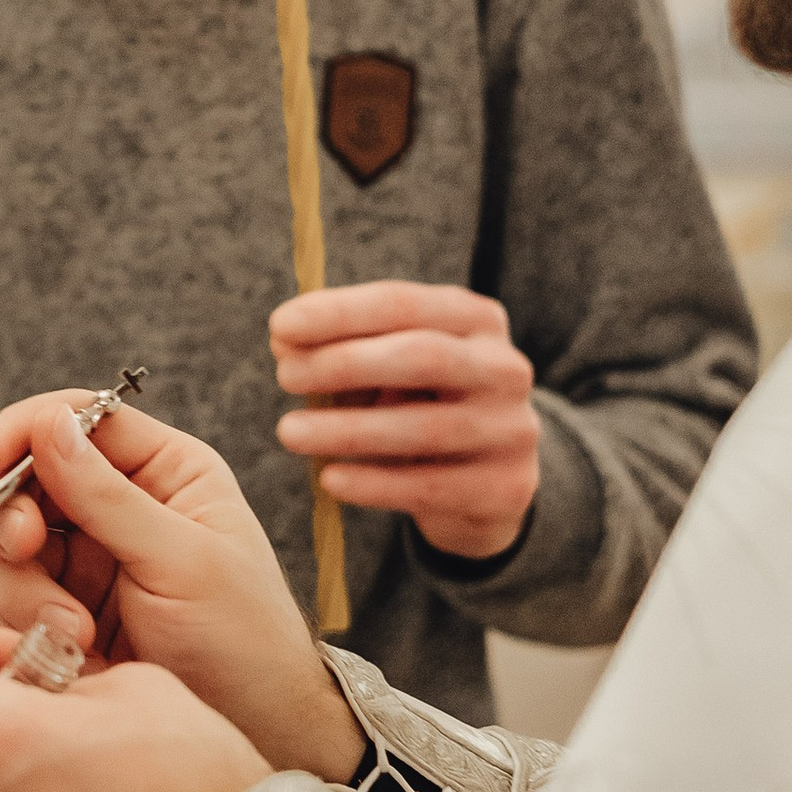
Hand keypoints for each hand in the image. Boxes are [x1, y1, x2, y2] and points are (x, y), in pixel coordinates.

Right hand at [0, 396, 360, 782]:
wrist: (255, 733)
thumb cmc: (243, 641)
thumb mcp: (181, 561)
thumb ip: (107, 495)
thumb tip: (48, 424)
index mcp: (164, 471)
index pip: (77, 419)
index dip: (26, 432)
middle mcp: (120, 508)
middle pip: (26, 484)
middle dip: (17, 525)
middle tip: (28, 554)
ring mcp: (88, 563)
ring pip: (7, 549)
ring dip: (26, 591)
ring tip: (76, 636)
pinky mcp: (63, 614)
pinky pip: (6, 605)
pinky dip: (20, 629)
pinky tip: (69, 656)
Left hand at [271, 283, 539, 560]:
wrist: (484, 483)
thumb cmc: (419, 407)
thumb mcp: (385, 370)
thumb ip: (339, 351)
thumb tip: (284, 341)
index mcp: (476, 320)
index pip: (404, 304)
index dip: (340, 313)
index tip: (280, 326)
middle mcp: (505, 368)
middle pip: (422, 356)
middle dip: (346, 363)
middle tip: (285, 376)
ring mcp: (511, 429)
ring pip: (424, 427)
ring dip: (348, 429)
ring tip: (289, 431)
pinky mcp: (504, 487)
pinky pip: (429, 486)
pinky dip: (373, 483)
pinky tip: (330, 479)